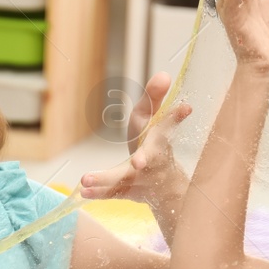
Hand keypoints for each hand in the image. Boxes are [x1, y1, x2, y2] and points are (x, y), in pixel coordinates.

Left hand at [79, 72, 190, 209]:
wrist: (166, 186)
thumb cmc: (153, 143)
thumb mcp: (153, 120)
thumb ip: (154, 98)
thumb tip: (163, 75)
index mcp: (159, 139)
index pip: (167, 126)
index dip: (175, 117)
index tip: (186, 108)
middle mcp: (153, 159)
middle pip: (149, 158)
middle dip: (144, 159)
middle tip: (138, 162)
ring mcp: (140, 178)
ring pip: (124, 179)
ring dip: (105, 179)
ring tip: (85, 179)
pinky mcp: (127, 191)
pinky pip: (112, 193)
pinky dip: (98, 193)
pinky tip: (83, 192)